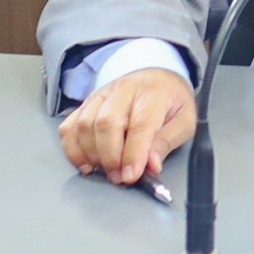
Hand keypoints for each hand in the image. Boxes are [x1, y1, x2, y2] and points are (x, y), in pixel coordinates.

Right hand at [60, 66, 195, 184]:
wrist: (158, 76)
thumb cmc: (171, 102)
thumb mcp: (184, 121)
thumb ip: (167, 143)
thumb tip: (151, 166)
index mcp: (152, 94)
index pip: (139, 125)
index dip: (133, 154)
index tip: (131, 177)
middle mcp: (123, 90)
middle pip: (106, 123)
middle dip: (110, 157)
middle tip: (119, 177)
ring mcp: (101, 95)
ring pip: (84, 124)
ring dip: (91, 154)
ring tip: (107, 171)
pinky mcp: (86, 103)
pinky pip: (69, 126)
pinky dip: (73, 149)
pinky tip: (86, 164)